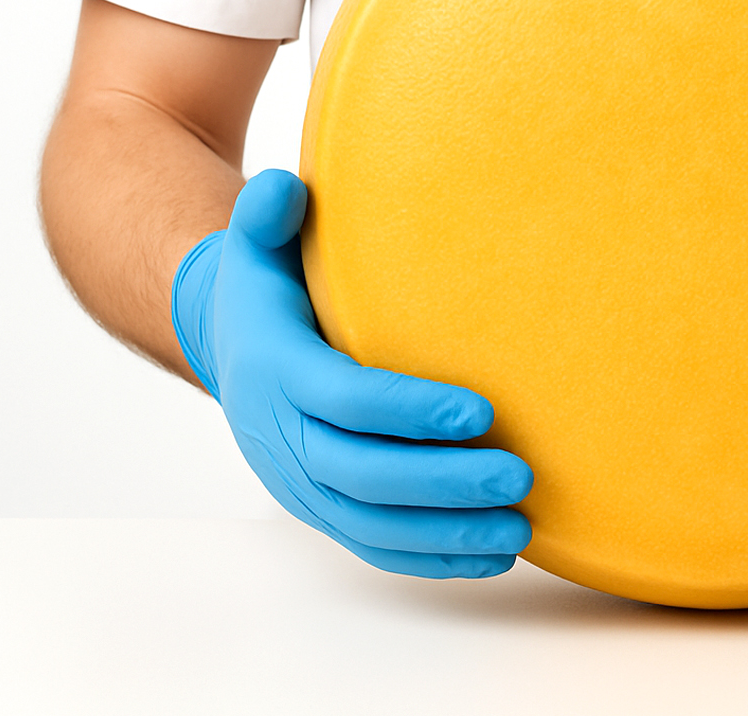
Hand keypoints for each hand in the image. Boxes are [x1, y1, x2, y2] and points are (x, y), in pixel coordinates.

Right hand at [171, 169, 532, 577]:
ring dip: (445, 532)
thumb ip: (267, 215)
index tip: (481, 412)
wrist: (228, 344)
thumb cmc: (267, 286)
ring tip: (518, 529)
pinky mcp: (318, 507)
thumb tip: (283, 191)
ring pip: (369, 523)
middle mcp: (278, 435)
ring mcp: (296, 480)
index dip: (409, 410)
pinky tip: (493, 555)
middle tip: (519, 476)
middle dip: (442, 481)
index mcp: (274, 369)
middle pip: (361, 473)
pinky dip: (431, 557)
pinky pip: (372, 545)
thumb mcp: (258, 245)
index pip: (344, 399)